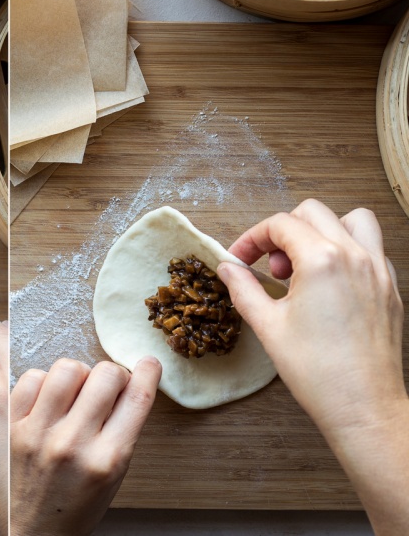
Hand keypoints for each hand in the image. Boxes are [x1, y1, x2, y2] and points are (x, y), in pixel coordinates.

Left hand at [10, 357, 160, 535]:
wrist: (34, 531)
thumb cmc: (77, 504)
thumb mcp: (115, 474)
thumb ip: (124, 428)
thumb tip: (132, 380)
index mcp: (108, 459)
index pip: (137, 397)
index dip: (148, 372)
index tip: (148, 364)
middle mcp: (73, 444)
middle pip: (106, 375)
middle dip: (113, 374)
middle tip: (108, 385)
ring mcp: (39, 433)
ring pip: (68, 368)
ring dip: (78, 373)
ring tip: (76, 388)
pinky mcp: (13, 425)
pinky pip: (33, 377)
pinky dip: (44, 380)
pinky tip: (48, 396)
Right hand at [217, 199, 404, 435]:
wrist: (363, 406)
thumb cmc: (318, 371)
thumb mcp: (267, 326)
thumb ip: (244, 289)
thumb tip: (228, 269)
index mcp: (322, 260)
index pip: (280, 224)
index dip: (252, 238)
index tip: (240, 259)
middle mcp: (355, 256)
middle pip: (313, 213)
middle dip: (284, 232)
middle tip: (269, 266)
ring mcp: (378, 270)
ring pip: (353, 220)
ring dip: (323, 231)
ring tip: (305, 264)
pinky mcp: (391, 288)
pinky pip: (372, 248)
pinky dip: (348, 251)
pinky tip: (329, 283)